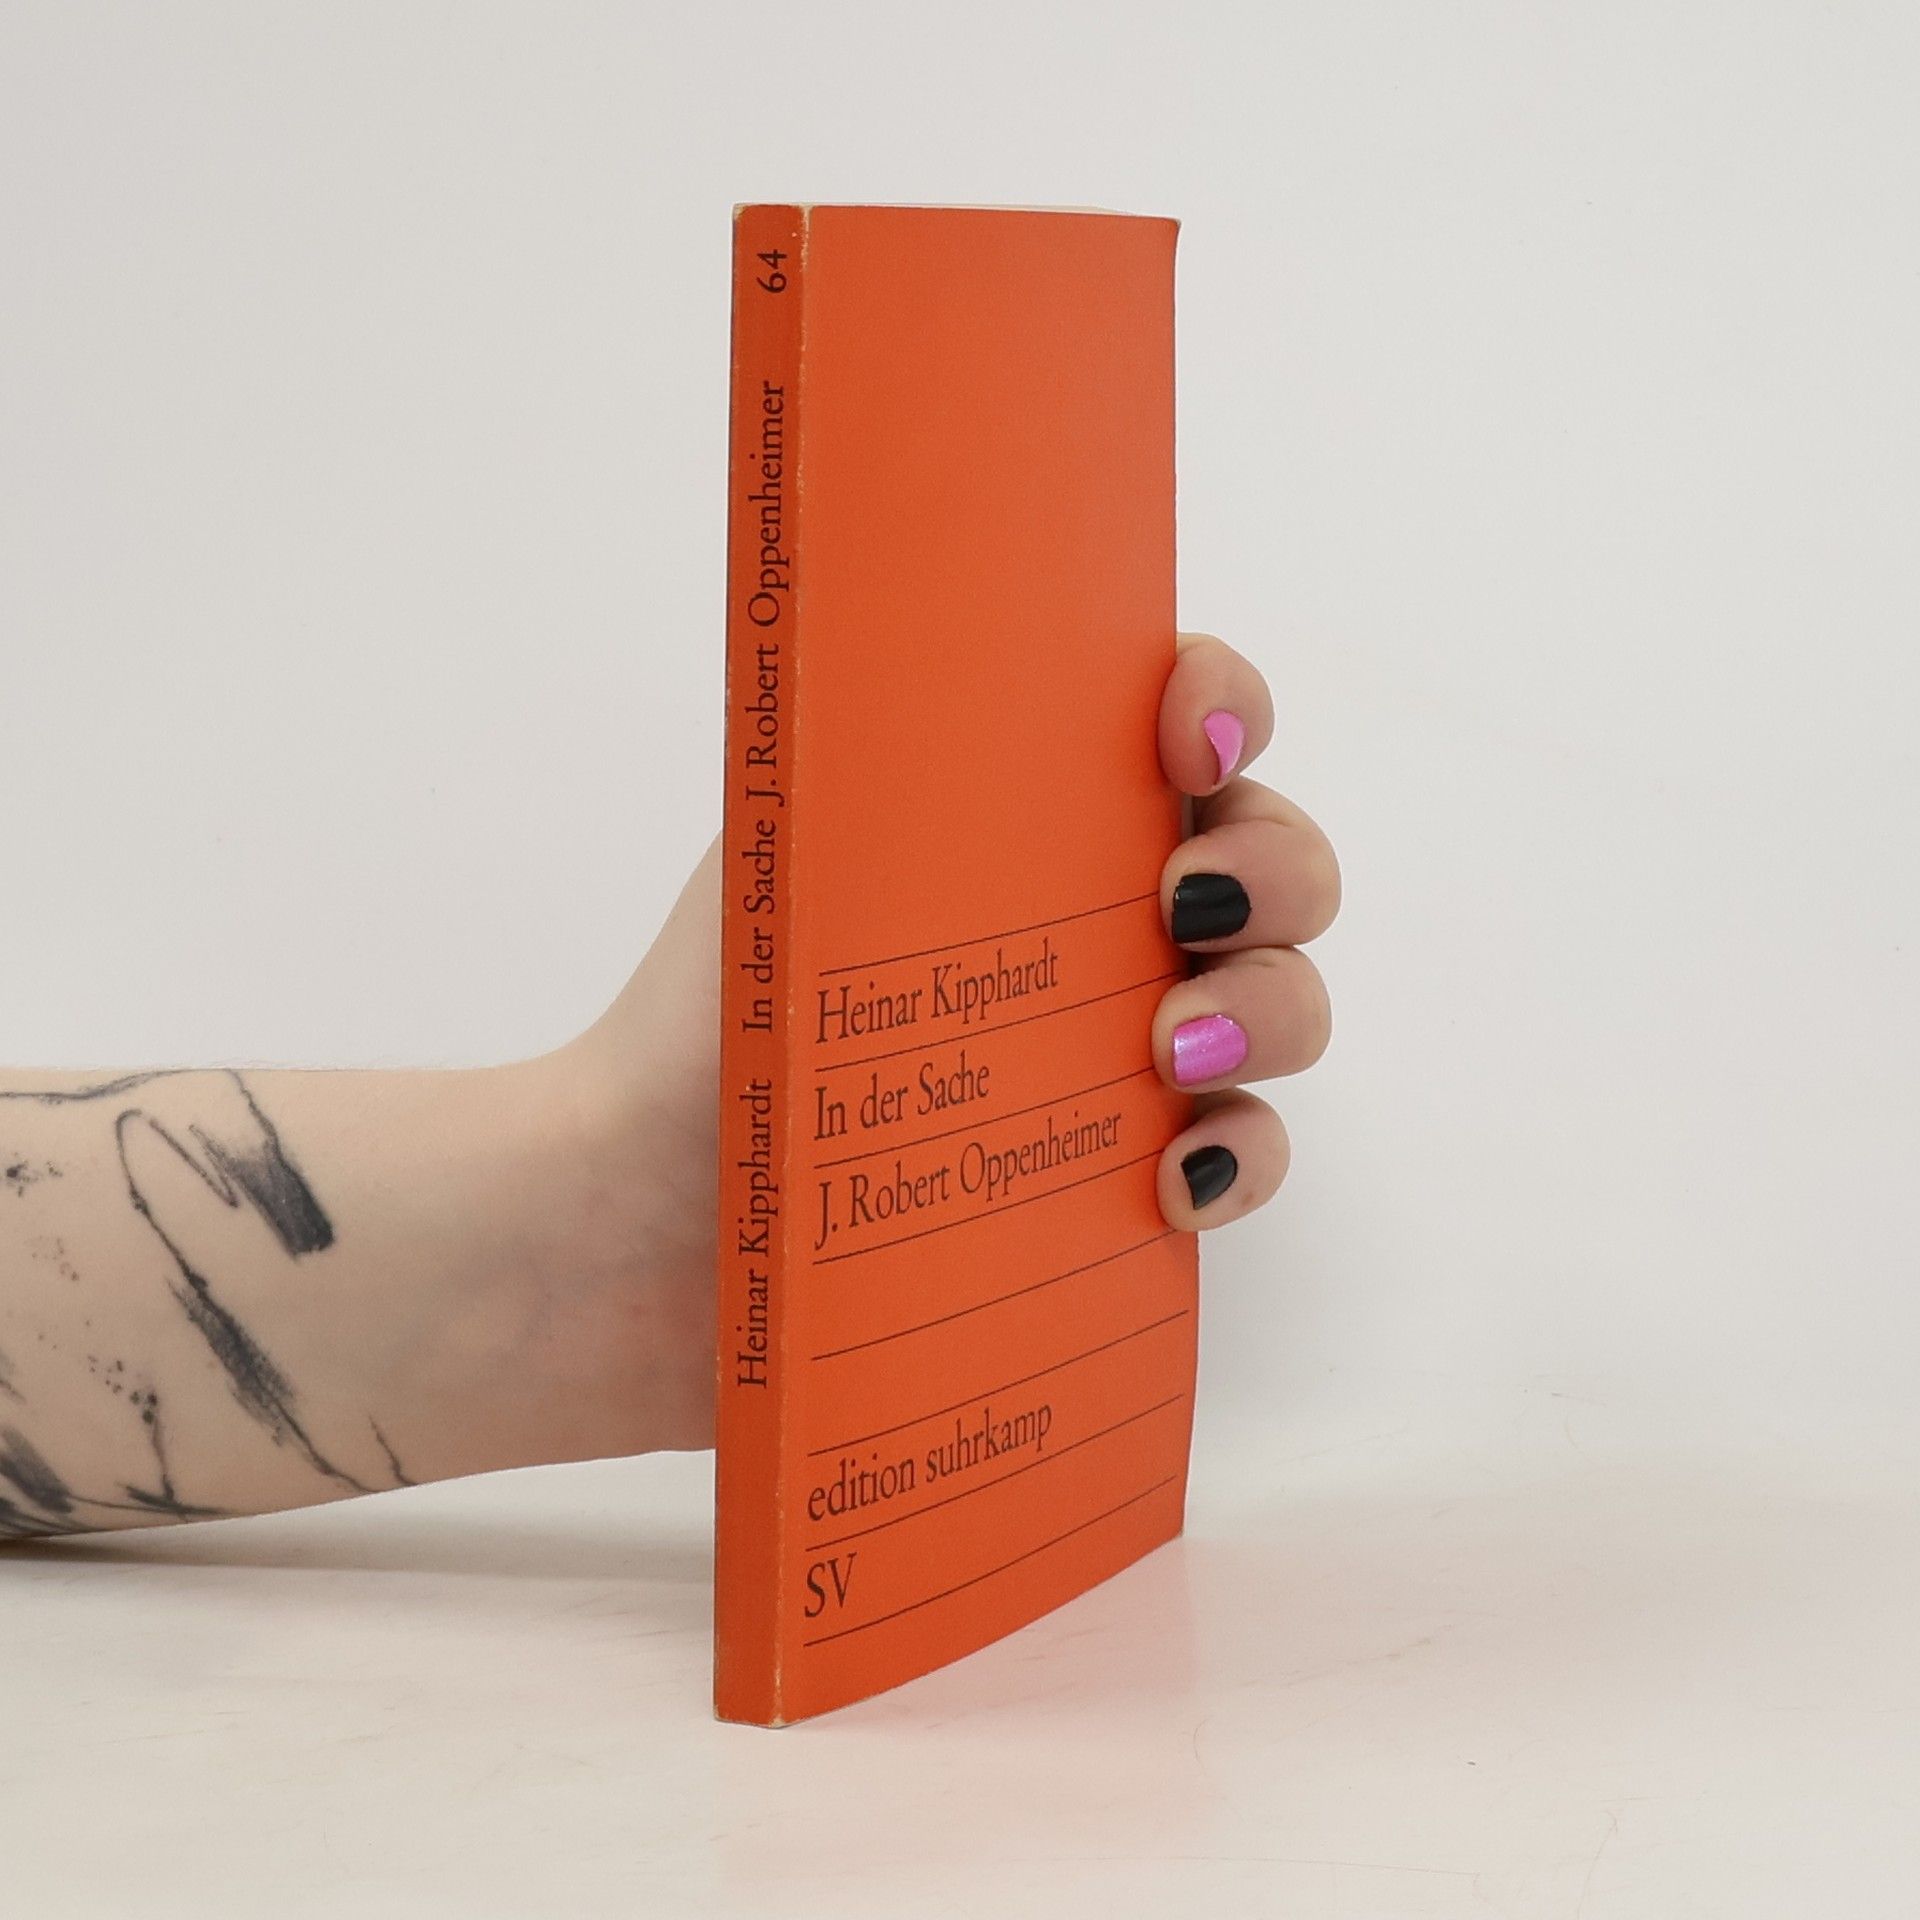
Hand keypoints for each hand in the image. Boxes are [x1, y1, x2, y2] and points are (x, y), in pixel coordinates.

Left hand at [573, 632, 1336, 1451]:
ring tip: (1169, 1052)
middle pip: (1270, 862)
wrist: (635, 1226)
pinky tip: (1173, 1180)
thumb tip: (948, 640)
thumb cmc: (697, 1023)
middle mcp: (1092, 921)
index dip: (1222, 700)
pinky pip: (1242, 1155)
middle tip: (1186, 909)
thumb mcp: (779, 854)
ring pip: (1281, 1003)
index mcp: (1024, 818)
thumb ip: (883, 752)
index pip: (1173, 721)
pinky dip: (1239, 1159)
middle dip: (1271, 869)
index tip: (1191, 737)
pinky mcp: (1118, 1179)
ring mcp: (1119, 1053)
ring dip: (1268, 1011)